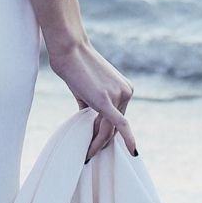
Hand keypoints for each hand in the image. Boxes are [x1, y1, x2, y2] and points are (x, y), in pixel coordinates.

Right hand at [46, 34, 135, 160]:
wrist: (68, 48)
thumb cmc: (73, 64)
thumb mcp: (86, 88)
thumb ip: (90, 105)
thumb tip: (86, 120)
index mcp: (124, 89)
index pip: (116, 119)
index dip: (104, 132)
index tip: (94, 143)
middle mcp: (126, 92)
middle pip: (115, 127)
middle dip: (101, 140)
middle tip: (89, 152)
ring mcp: (118, 95)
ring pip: (110, 129)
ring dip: (98, 144)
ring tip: (88, 154)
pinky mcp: (107, 100)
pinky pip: (119, 124)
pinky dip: (128, 139)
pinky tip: (133, 152)